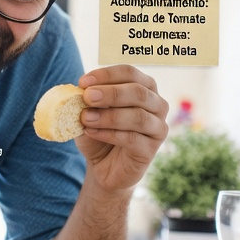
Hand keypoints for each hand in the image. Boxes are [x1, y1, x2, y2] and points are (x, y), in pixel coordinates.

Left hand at [74, 66, 168, 192]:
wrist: (103, 166)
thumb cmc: (99, 133)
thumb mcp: (89, 112)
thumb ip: (88, 100)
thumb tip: (81, 89)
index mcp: (144, 87)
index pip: (129, 73)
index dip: (106, 75)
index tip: (82, 82)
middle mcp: (157, 104)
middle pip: (138, 92)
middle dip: (110, 93)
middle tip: (87, 97)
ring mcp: (158, 127)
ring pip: (138, 116)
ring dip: (108, 116)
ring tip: (86, 118)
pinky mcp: (152, 149)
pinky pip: (132, 139)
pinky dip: (109, 134)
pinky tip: (91, 132)